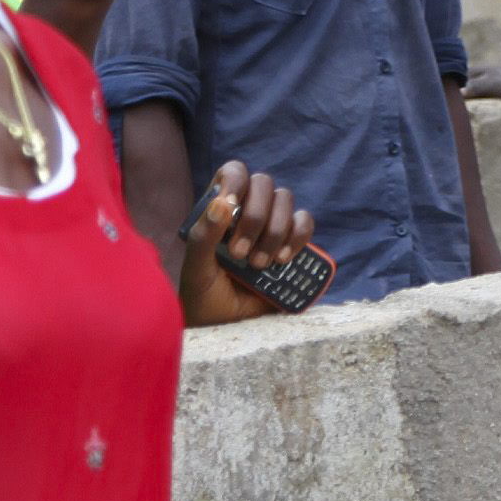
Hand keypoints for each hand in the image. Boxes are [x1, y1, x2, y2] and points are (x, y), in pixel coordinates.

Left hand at [178, 163, 316, 326]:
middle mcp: (248, 212)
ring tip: (259, 265)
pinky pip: (304, 223)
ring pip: (286, 201)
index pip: (233, 173)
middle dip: (256, 217)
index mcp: (220, 211)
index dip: (236, 179)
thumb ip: (204, 237)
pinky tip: (282, 260)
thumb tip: (223, 202)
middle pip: (264, 184)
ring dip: (274, 232)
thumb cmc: (202, 298)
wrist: (227, 328)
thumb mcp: (195, 269)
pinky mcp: (292, 243)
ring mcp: (272, 226)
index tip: (231, 204)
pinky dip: (297, 237)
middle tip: (240, 253)